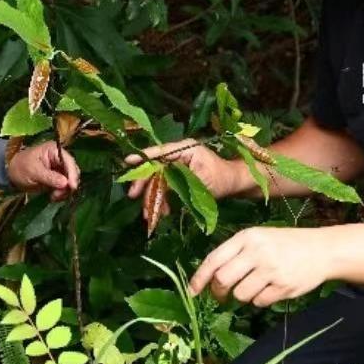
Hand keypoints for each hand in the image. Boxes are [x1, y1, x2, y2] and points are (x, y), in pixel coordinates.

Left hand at [8, 141, 79, 200]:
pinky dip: (61, 193)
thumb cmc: (20, 167)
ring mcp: (59, 169)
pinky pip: (64, 187)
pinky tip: (53, 197)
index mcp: (54, 151)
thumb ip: (50, 177)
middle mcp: (59, 159)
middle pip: (73, 172)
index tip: (72, 187)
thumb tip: (65, 183)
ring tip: (54, 197)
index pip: (69, 161)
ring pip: (70, 181)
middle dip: (68, 184)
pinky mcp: (57, 179)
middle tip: (58, 194)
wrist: (10, 174)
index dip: (72, 174)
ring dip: (65, 191)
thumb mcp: (33, 171)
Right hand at [124, 139, 243, 226]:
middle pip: (155, 167)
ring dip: (152, 197)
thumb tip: (162, 190)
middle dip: (144, 183)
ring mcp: (178, 165)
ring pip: (158, 179)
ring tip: (149, 214)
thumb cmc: (223, 178)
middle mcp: (179, 154)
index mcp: (185, 148)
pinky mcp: (178, 177)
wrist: (234, 184)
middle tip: (134, 196)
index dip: (143, 157)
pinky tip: (162, 213)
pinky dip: (162, 200)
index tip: (128, 161)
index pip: (160, 151)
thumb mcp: (203, 181)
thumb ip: (181, 183)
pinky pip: (165, 187)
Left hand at [188, 227, 330, 307]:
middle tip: (222, 294)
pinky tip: (271, 289)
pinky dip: (260, 300)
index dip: (199, 278)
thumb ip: (235, 254)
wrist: (322, 249)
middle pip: (222, 280)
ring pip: (240, 294)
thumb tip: (209, 278)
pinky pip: (259, 302)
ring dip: (242, 296)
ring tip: (255, 286)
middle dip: (219, 291)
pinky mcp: (283, 286)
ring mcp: (271, 270)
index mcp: (247, 237)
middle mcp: (257, 252)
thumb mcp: (259, 238)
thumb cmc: (284, 244)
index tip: (192, 292)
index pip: (214, 259)